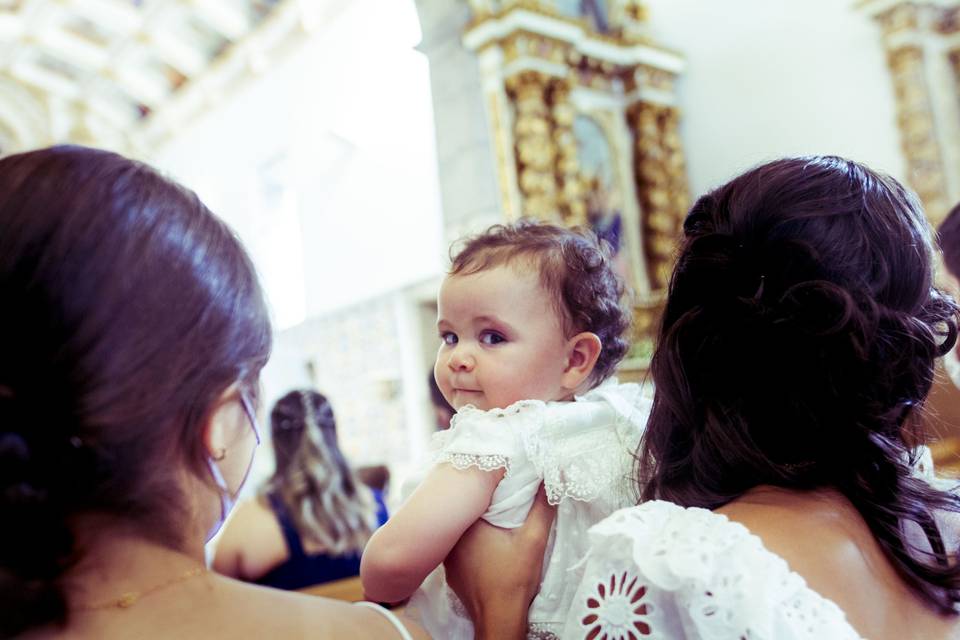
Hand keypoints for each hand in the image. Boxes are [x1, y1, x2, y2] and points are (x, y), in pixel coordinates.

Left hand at [444, 485, 555, 639]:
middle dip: (486, 508)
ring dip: (478, 529)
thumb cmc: (514, 578)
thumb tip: (552, 479)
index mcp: (467, 524)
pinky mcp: (451, 573)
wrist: (499, 618)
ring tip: (496, 528)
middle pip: (470, 513)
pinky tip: (487, 551)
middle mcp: (451, 538)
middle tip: (504, 507)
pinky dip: (473, 548)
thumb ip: (542, 507)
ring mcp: (448, 557)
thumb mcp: (533, 540)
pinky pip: (461, 551)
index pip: (478, 495)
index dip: (493, 489)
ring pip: (464, 533)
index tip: (507, 489)